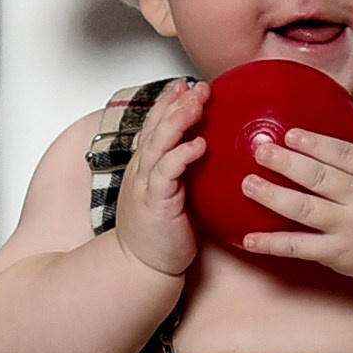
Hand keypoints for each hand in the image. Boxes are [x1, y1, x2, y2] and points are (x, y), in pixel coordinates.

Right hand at [112, 80, 205, 279]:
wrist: (142, 267)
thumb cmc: (161, 235)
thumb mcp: (174, 196)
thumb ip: (185, 175)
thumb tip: (210, 157)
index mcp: (147, 167)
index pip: (156, 126)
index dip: (168, 103)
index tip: (186, 85)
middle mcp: (143, 170)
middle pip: (157, 127)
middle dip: (176, 103)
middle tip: (197, 85)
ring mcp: (147, 185)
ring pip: (160, 143)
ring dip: (178, 120)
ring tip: (197, 102)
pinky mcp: (155, 202)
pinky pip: (167, 172)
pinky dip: (182, 155)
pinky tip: (198, 144)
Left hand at [241, 112, 352, 282]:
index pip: (344, 155)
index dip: (316, 144)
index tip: (290, 134)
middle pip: (321, 179)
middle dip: (288, 164)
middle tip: (260, 151)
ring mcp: (347, 229)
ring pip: (306, 210)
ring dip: (274, 197)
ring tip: (248, 184)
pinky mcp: (335, 254)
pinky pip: (299, 248)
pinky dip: (273, 244)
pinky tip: (249, 239)